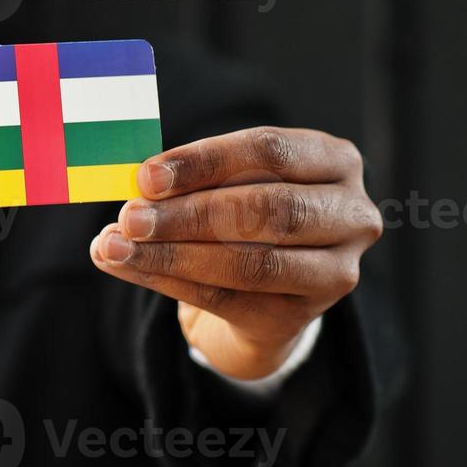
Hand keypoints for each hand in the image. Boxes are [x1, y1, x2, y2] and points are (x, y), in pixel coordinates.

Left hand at [89, 126, 382, 379]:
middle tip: (130, 217)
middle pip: (266, 210)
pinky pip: (227, 299)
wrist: (270, 282)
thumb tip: (132, 187)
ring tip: (115, 245)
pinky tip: (128, 266)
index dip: (204, 162)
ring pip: (249, 263)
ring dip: (171, 254)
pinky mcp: (301, 315)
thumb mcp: (230, 179)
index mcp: (335, 160)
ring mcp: (335, 272)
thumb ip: (190, 178)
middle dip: (187, 213)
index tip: (147, 175)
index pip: (270, 150)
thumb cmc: (244, 208)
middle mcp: (351, 215)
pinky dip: (168, 281)